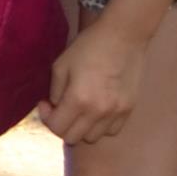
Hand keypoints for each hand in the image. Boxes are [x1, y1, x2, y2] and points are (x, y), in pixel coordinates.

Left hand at [41, 17, 146, 144]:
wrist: (123, 37)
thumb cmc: (88, 47)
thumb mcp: (61, 66)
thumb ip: (55, 92)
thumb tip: (55, 108)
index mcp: (79, 100)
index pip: (57, 128)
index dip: (47, 118)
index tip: (46, 103)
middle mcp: (99, 112)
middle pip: (73, 138)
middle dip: (62, 125)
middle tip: (61, 108)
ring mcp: (117, 113)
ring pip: (93, 138)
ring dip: (81, 128)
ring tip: (80, 110)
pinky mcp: (129, 109)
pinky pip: (112, 131)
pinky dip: (101, 126)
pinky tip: (97, 111)